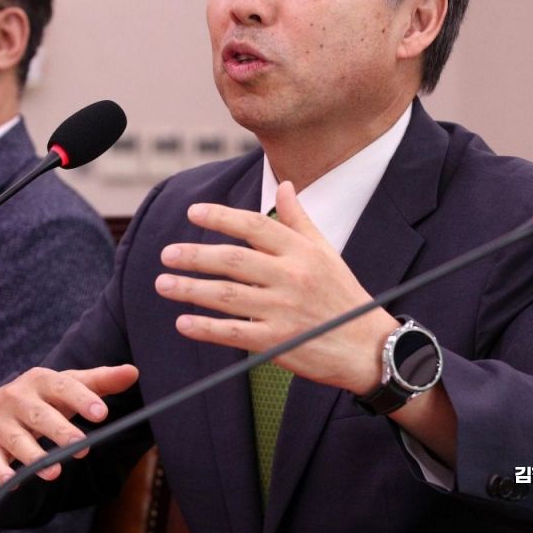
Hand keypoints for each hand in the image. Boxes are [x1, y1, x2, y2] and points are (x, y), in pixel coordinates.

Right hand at [0, 365, 138, 486]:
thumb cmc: (39, 398)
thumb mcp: (65, 385)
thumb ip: (99, 382)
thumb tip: (133, 372)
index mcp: (40, 380)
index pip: (63, 386)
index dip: (82, 399)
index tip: (102, 413)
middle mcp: (17, 398)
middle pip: (40, 415)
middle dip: (60, 430)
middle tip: (82, 445)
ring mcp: (0, 423)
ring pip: (18, 440)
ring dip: (34, 456)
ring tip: (54, 472)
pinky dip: (2, 472)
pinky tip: (14, 482)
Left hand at [154, 180, 396, 392]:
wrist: (369, 347)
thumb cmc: (344, 296)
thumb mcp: (326, 251)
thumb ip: (299, 219)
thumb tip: (285, 185)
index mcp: (301, 252)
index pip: (255, 226)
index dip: (221, 217)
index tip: (193, 212)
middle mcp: (291, 277)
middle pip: (233, 260)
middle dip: (195, 256)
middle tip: (167, 254)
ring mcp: (284, 310)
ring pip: (227, 295)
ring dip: (190, 289)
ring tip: (163, 283)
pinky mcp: (278, 342)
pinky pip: (234, 333)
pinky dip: (206, 328)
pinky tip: (183, 322)